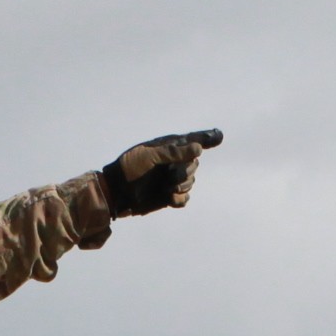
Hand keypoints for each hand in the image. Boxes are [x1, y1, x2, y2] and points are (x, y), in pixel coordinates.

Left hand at [102, 129, 220, 216]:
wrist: (117, 193)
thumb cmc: (129, 169)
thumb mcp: (149, 156)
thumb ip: (174, 152)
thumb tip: (198, 149)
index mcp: (168, 148)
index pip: (192, 141)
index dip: (207, 137)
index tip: (219, 136)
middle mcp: (172, 162)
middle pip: (194, 165)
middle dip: (185, 172)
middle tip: (170, 177)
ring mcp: (171, 179)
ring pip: (190, 182)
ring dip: (181, 186)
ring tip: (166, 188)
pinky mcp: (169, 195)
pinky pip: (184, 198)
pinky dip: (179, 199)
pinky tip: (169, 198)